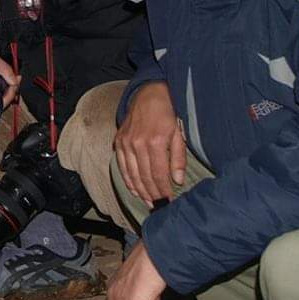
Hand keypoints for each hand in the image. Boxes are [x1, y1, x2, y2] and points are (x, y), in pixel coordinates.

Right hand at [114, 80, 185, 206]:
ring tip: (148, 202)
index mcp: (155, 142)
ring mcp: (126, 143)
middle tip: (159, 206)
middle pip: (144, 177)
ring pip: (132, 174)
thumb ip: (178, 158)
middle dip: (152, 194)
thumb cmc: (168, 113)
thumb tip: (177, 180)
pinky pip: (122, 166)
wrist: (150, 94)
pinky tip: (134, 190)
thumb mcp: (179, 133)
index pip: (158, 174)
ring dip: (140, 191)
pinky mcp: (119, 141)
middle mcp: (138, 143)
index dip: (164, 190)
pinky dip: (127, 180)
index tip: (169, 201)